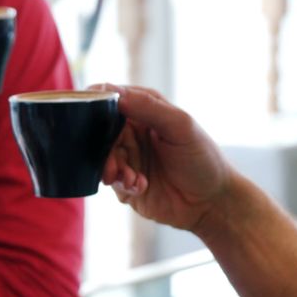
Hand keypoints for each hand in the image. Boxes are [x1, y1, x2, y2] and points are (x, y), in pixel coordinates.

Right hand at [94, 84, 234, 232]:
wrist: (212, 203)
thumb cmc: (203, 158)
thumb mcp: (181, 126)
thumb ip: (149, 107)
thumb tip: (115, 93)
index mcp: (144, 110)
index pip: (111, 99)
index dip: (96, 103)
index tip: (84, 111)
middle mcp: (132, 132)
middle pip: (100, 131)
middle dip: (103, 146)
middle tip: (113, 160)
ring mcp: (128, 157)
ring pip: (102, 157)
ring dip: (112, 168)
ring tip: (130, 178)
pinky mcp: (125, 183)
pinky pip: (111, 180)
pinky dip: (122, 183)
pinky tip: (141, 186)